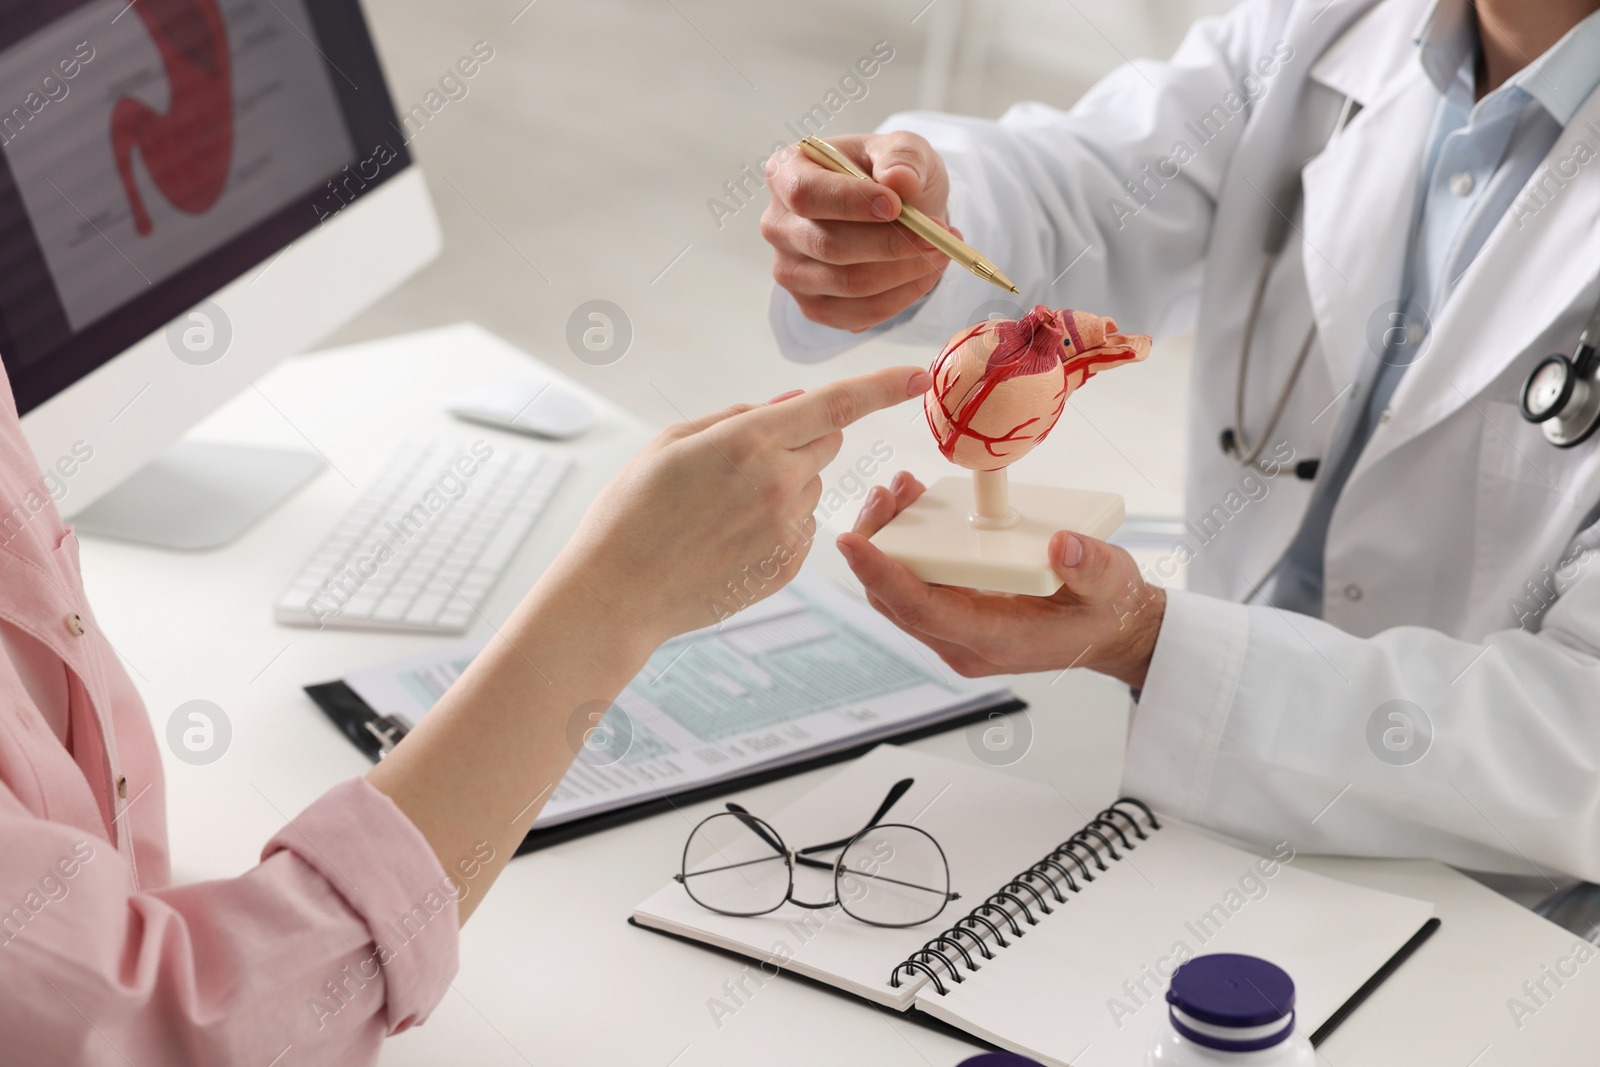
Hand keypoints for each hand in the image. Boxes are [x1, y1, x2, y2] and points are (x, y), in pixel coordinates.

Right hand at [550, 368, 933, 649]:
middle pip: (828, 442)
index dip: (882, 387)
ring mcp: (787, 531)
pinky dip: (776, 523)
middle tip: (746, 457)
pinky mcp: (787, 566)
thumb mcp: (672, 444)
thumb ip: (739, 417)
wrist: (616, 594)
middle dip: (802, 437)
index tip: (917, 376)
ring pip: (811, 486)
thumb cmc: (631, 513)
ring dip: (785, 483)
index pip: (836, 404)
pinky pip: (800, 526)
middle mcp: (778, 484)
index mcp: (748, 443)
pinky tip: (728, 539)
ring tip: (722, 509)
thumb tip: (792, 404)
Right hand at [761, 131, 954, 332]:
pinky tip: (924, 274)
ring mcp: (791, 272)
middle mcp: (778, 226)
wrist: (896, 210)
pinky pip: (860, 313)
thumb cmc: (890, 174)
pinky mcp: (813, 306)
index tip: (897, 205)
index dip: (850, 203)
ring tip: (940, 251)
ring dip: (905, 272)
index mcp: (786, 173)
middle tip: (939, 236)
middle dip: (892, 244)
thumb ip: (903, 155)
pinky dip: (902, 297)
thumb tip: (899, 178)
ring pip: (849, 284)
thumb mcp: (902, 148)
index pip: (805, 194)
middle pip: (828, 246)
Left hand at [835, 475, 1166, 688]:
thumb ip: (1089, 566)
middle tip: (884, 493)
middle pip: (894, 599)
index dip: (882, 575)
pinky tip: (914, 507)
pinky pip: (914, 584)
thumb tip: (1063, 545)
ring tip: (897, 490)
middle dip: (876, 545)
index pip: (921, 609)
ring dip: (888, 541)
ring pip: (897, 592)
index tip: (851, 541)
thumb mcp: (1111, 585)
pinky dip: (905, 548)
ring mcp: (956, 632)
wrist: (1112, 633)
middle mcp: (964, 643)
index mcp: (995, 639)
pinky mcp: (956, 615)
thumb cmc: (1107, 610)